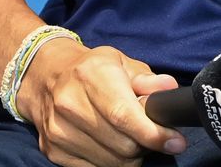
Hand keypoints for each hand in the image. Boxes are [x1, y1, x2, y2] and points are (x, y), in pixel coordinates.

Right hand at [18, 38, 186, 166]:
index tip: (174, 142)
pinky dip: (111, 161)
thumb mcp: (122, 63)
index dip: (152, 133)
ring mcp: (58, 130)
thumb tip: (169, 89)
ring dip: (130, 155)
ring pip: (109, 161)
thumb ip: (147, 79)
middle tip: (153, 134)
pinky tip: (114, 144)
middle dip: (145, 144)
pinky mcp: (52, 150)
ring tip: (132, 137)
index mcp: (92, 76)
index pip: (123, 115)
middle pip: (120, 143)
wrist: (47, 79)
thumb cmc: (93, 70)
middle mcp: (70, 104)